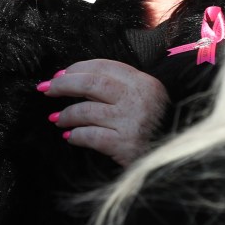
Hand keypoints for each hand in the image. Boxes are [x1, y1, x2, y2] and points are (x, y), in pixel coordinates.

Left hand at [40, 59, 168, 166]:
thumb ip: (121, 88)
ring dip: (67, 114)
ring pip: (87, 110)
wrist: (177, 158)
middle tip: (46, 88)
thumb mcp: (148, 99)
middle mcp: (139, 98)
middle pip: (92, 83)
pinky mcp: (125, 144)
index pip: (105, 66)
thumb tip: (78, 81)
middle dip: (64, 84)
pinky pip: (91, 136)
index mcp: (145, 82)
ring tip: (57, 118)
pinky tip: (69, 136)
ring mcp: (132, 121)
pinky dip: (76, 135)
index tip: (60, 74)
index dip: (78, 68)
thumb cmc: (158, 127)